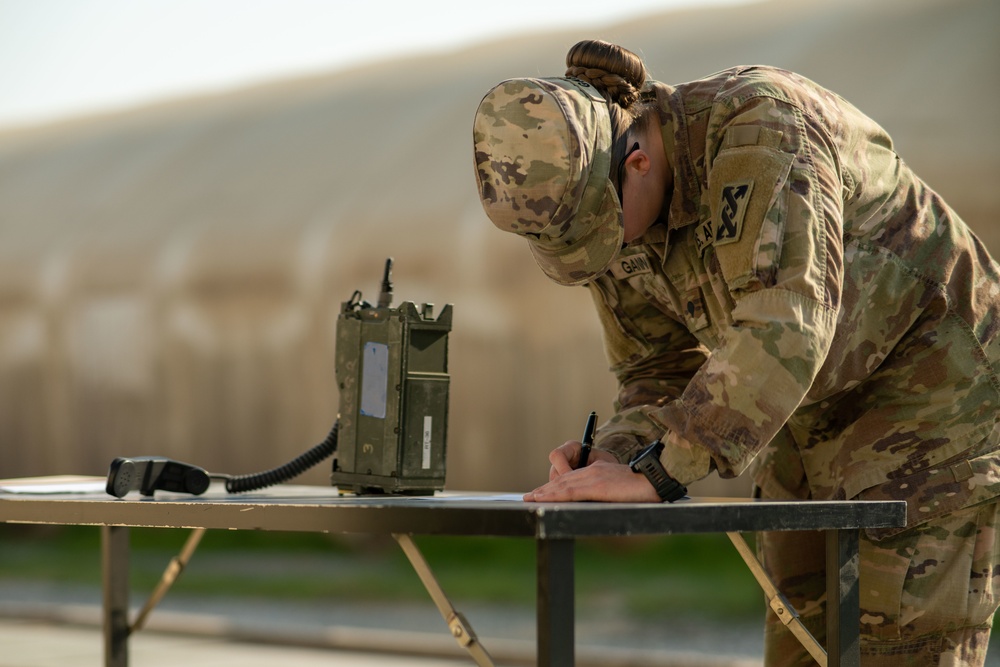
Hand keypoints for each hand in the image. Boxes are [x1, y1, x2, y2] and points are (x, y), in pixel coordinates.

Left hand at [524, 443, 659, 502]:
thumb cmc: (643, 486)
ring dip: (545, 493)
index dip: (555, 485)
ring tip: (532, 499)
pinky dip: (555, 495)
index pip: (572, 478)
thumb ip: (607, 490)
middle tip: (530, 497)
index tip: (542, 492)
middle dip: (545, 490)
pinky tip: (545, 499)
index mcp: (598, 470)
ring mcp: (593, 478)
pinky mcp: (596, 486)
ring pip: (563, 485)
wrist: (654, 479)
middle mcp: (592, 471)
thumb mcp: (620, 485)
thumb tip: (600, 500)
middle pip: (563, 480)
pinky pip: (571, 491)